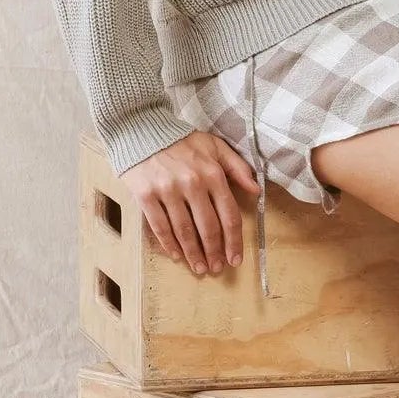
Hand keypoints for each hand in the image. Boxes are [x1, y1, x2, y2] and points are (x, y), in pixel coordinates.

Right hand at [121, 132, 260, 276]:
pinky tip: (177, 255)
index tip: (235, 259)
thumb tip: (256, 190)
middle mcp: (192, 184)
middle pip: (208, 227)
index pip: (228, 214)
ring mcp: (167, 190)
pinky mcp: (145, 195)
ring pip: (184, 231)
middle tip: (217, 268)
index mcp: (212, 173)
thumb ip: (237, 167)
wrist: (142, 129)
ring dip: (193, 254)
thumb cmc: (181, 140)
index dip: (234, 241)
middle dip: (214, 252)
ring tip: (199, 268)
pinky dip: (169, 244)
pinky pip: (160, 226)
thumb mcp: (215, 146)